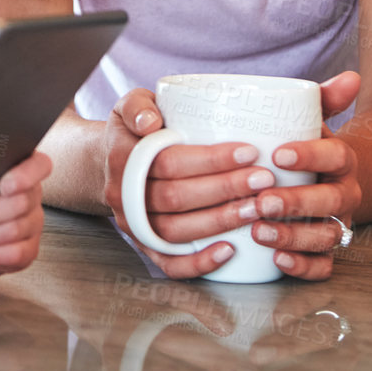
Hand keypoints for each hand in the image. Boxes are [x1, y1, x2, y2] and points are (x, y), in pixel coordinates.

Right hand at [101, 88, 276, 279]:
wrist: (107, 164)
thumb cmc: (134, 130)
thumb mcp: (130, 105)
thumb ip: (138, 106)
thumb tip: (150, 123)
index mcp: (121, 157)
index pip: (168, 161)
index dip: (210, 160)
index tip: (249, 151)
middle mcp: (123, 195)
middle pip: (176, 197)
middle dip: (225, 189)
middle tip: (264, 179)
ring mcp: (134, 225)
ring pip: (176, 231)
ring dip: (219, 221)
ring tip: (257, 208)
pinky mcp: (145, 246)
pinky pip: (169, 264)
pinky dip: (199, 263)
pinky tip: (231, 251)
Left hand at [250, 72, 363, 280]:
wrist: (330, 180)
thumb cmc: (309, 146)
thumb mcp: (315, 120)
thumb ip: (324, 98)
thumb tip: (352, 76)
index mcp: (342, 159)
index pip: (335, 156)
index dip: (310, 155)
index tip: (278, 154)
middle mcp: (345, 194)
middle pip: (330, 201)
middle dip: (297, 203)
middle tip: (262, 201)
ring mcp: (337, 223)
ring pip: (327, 236)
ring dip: (294, 236)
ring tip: (259, 231)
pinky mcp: (326, 249)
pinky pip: (324, 265)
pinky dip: (304, 267)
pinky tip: (277, 261)